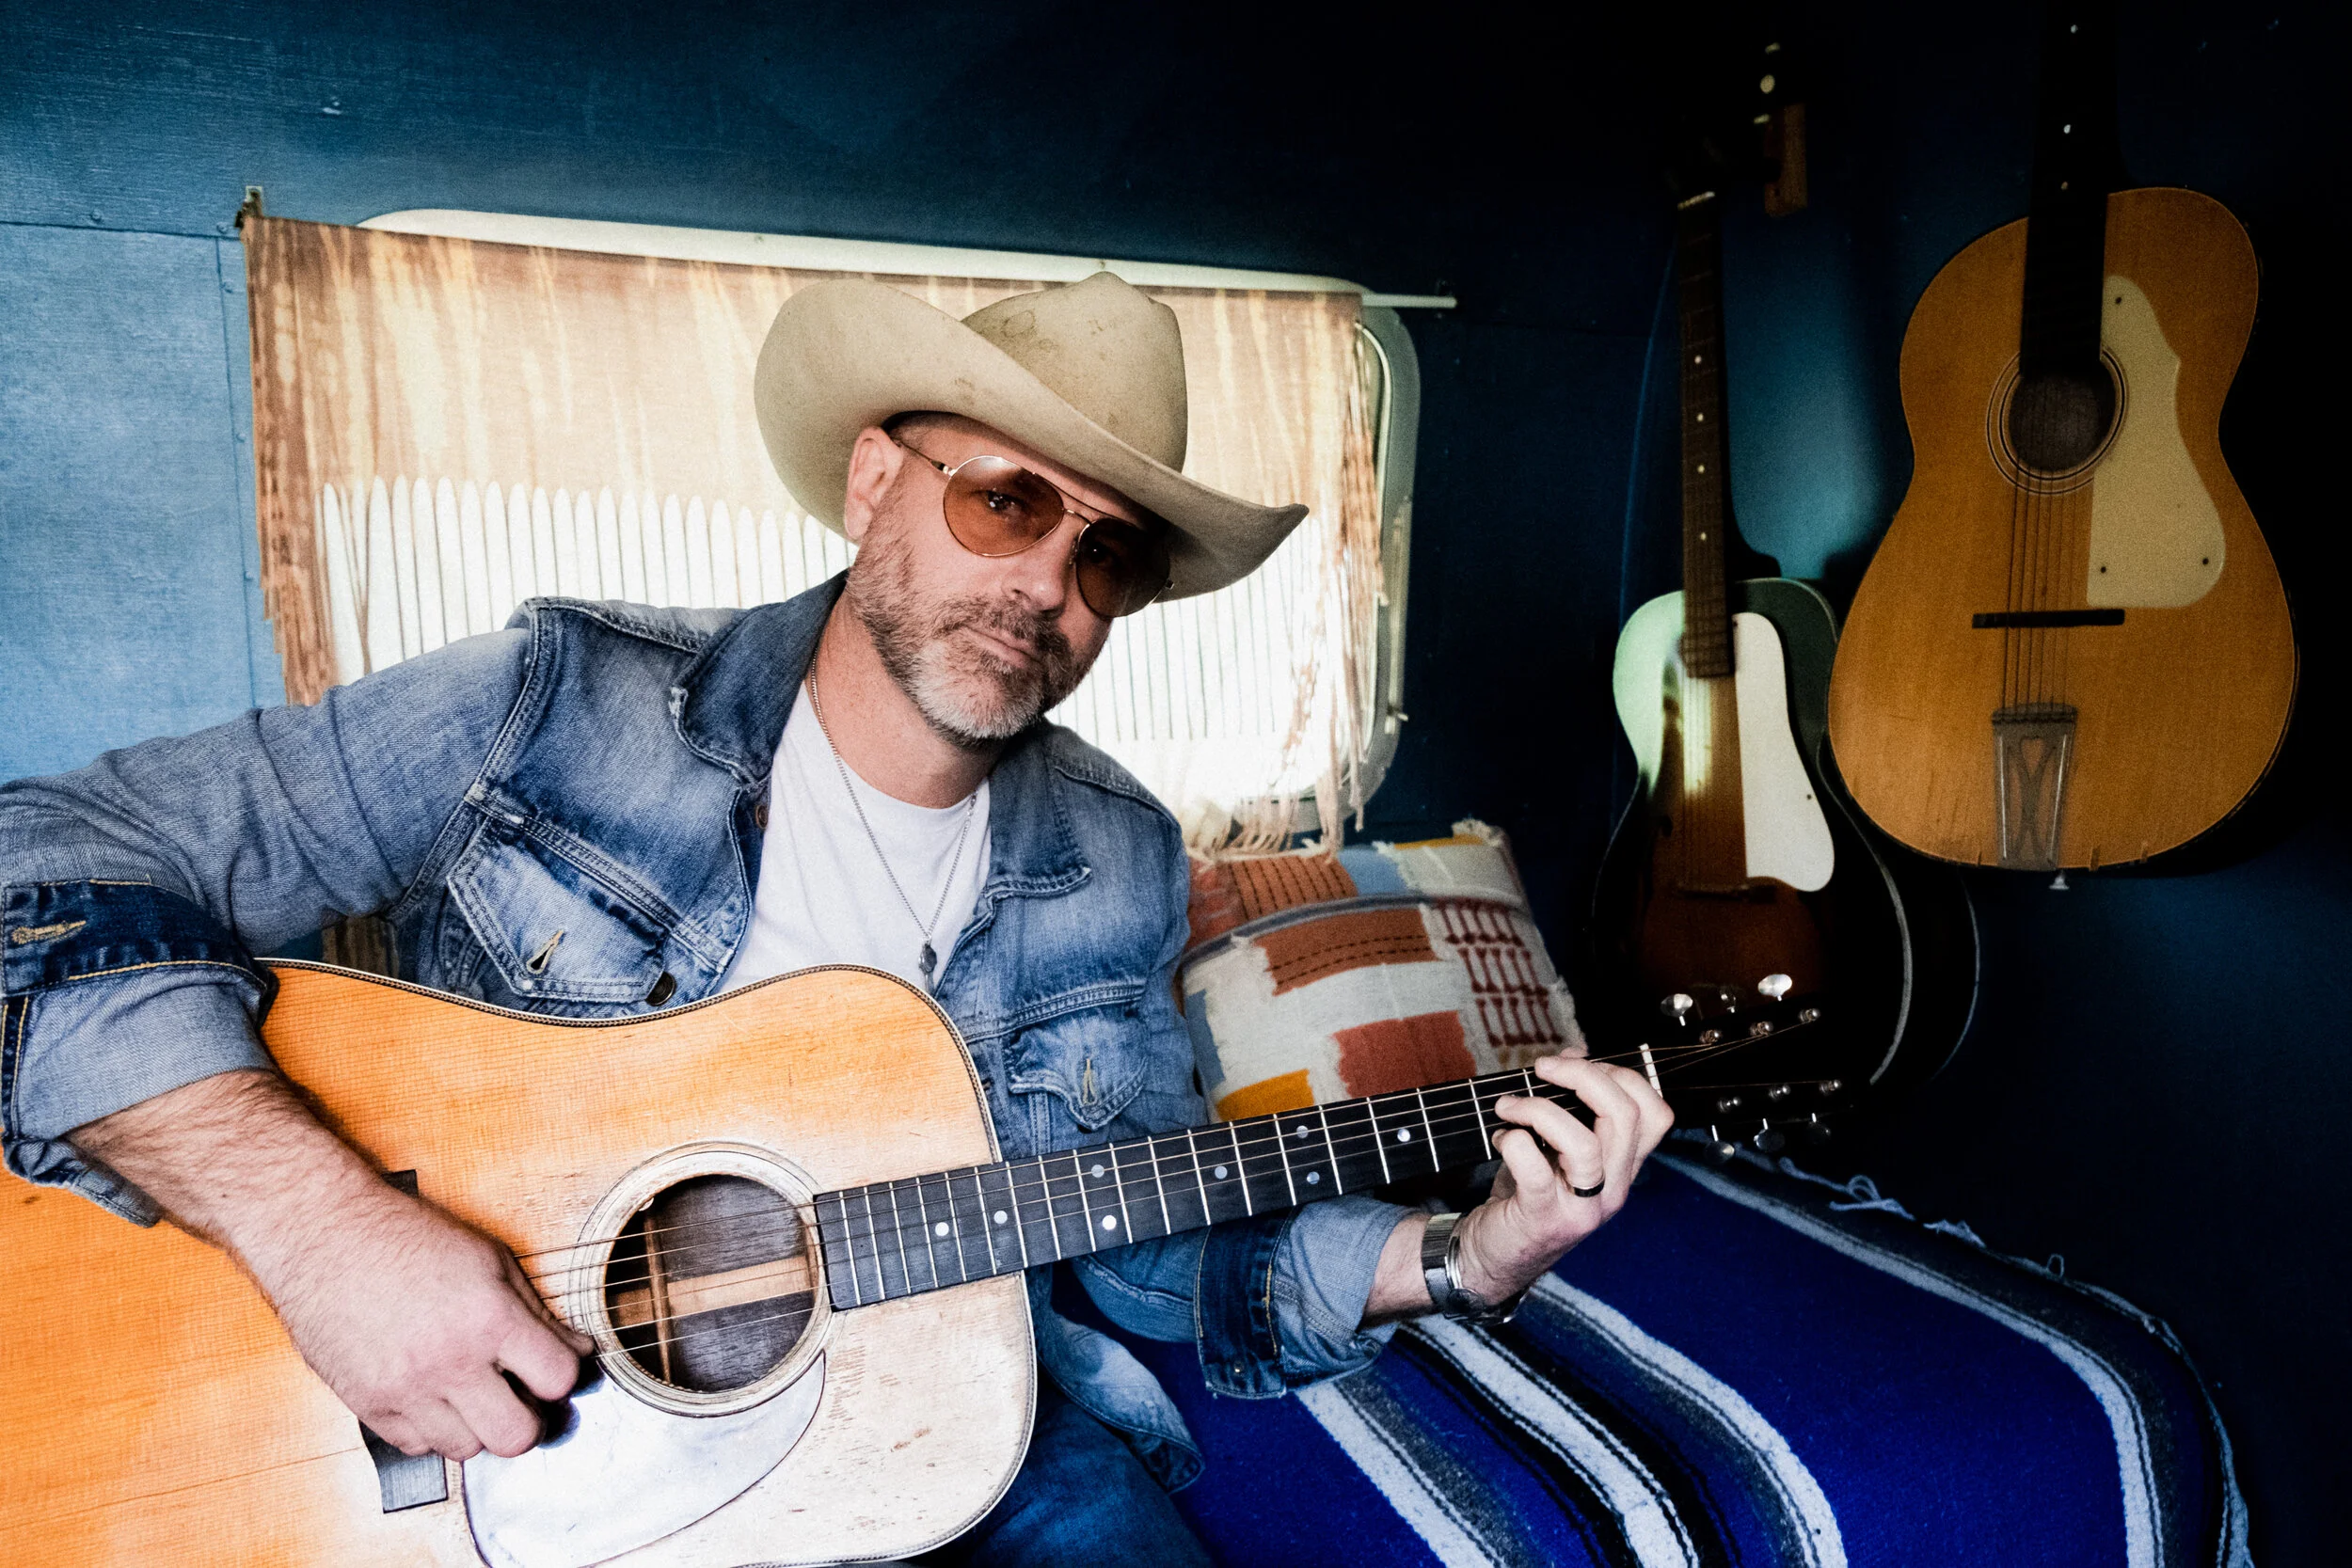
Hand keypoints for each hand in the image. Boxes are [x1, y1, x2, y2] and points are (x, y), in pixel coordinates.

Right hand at [246, 1181, 594, 1459]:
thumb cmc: (408, 1238)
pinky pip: (417, 1446)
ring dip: (479, 1426)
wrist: (325, 1236)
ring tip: (474, 1392)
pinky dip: (434, 1429)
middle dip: (529, 1419)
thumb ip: (536, 1313)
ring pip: (467, 1449)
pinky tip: (435, 1394)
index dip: (564, 1375)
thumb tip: (576, 1351)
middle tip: (522, 1396)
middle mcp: (448, 1362)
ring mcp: (404, 1390)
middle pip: (517, 1437)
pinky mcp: (367, 1405)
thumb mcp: (489, 1260)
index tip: (556, 1366)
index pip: (557, 1380)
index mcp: (488, 1319)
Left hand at [1450, 1053, 1674, 1306]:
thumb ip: (1570, 1102)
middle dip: (1583, 1077)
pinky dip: (1514, 1142)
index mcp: (1623, 1166)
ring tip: (1509, 1105)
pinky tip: (1500, 1138)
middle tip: (1542, 1069)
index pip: (1656, 1114)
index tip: (1580, 1064)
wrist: (1493, 1255)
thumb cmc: (1525, 1194)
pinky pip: (1536, 1171)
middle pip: (1626, 1117)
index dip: (1624, 1077)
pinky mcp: (1545, 1218)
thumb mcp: (1555, 1146)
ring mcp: (1583, 1207)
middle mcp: (1613, 1188)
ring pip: (1585, 1144)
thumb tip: (1574, 1055)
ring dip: (1540, 1110)